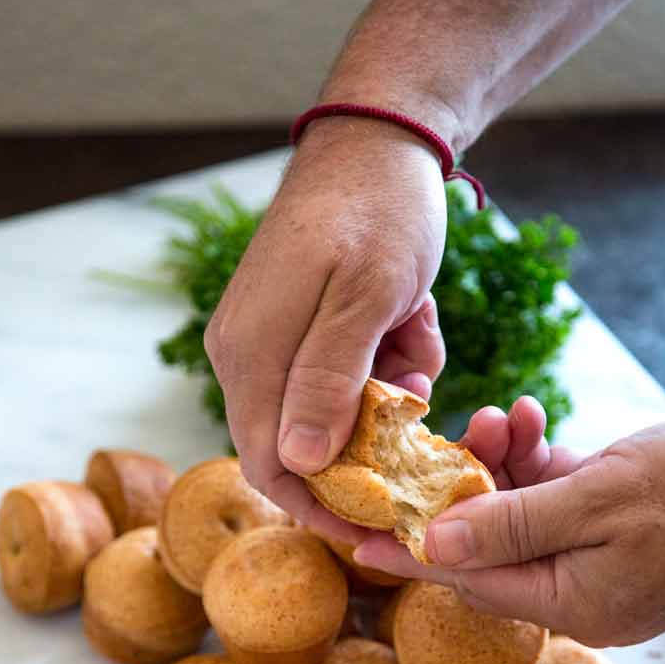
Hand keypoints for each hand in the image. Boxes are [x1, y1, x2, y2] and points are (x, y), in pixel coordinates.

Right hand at [204, 117, 449, 540]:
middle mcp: (246, 355)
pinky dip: (384, 362)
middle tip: (418, 382)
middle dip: (371, 435)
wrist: (377, 140)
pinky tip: (405, 318)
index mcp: (252, 355)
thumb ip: (330, 380)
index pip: (271, 467)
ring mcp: (267, 340)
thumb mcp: (366, 295)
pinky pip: (341, 376)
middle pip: (303, 444)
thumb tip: (302, 464)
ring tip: (414, 333)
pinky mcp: (294, 327)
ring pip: (331, 410)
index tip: (386, 523)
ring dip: (387, 391)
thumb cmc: (377, 210)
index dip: (325, 508)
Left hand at [355, 405, 664, 645]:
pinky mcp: (603, 524)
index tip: (354, 541)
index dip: (410, 556)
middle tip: (456, 437)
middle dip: (464, 488)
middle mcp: (576, 589)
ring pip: (516, 513)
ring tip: (507, 416)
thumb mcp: (599, 499)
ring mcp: (591, 558)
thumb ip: (513, 524)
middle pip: (487, 544)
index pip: (469, 580)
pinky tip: (534, 420)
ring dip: (501, 462)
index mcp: (572, 602)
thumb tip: (437, 543)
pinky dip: (536, 460)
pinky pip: (549, 498)